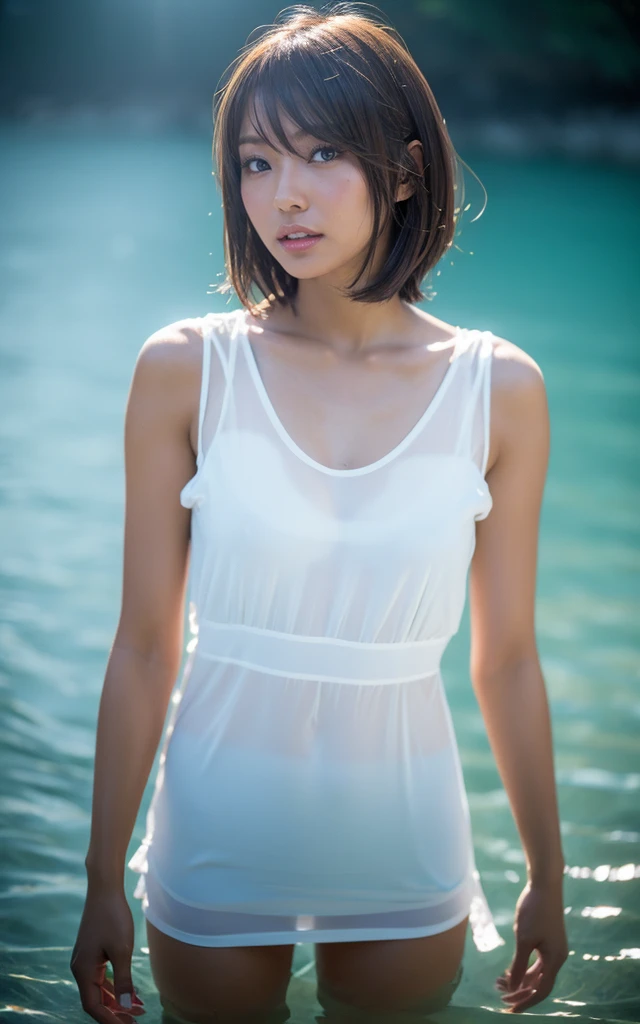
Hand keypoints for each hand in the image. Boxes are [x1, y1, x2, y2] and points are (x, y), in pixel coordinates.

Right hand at [70, 885, 145, 1021]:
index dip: (108, 1019)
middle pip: (96, 999)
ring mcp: (86, 960)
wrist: (105, 890)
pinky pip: (103, 977)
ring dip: (117, 1000)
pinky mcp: (93, 952)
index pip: (92, 1005)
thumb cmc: (113, 917)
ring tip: (138, 1009)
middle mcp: (81, 967)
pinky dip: (116, 986)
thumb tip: (128, 1007)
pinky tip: (131, 992)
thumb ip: (124, 981)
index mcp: (83, 970)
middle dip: (115, 1012)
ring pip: (100, 989)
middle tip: (136, 1020)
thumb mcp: (122, 950)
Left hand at [496, 879, 568, 1012]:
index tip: (509, 1008)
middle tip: (498, 994)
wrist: (544, 884)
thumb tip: (512, 987)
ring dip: (519, 979)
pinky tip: (508, 969)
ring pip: (536, 972)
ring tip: (498, 982)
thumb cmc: (534, 910)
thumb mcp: (523, 939)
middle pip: (538, 983)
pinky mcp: (547, 939)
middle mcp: (557, 956)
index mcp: (555, 960)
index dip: (525, 1001)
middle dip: (519, 990)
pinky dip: (523, 967)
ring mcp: (553, 947)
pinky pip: (536, 961)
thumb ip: (519, 965)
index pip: (541, 990)